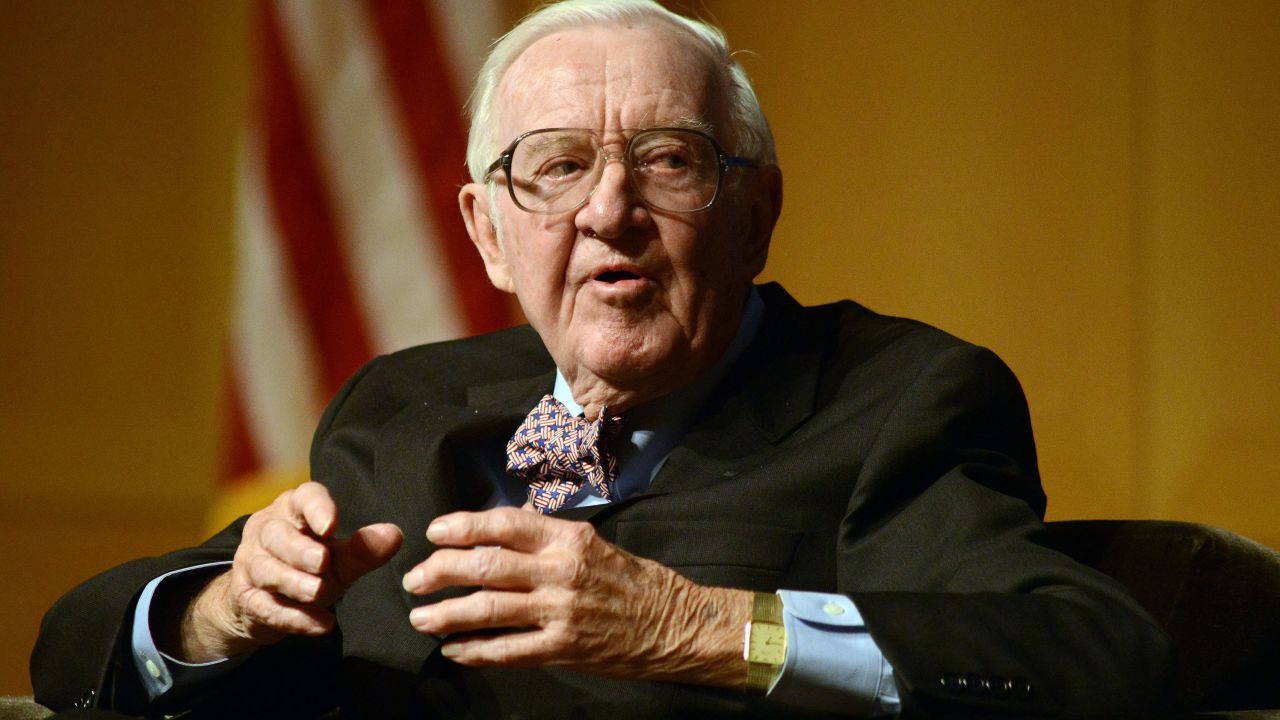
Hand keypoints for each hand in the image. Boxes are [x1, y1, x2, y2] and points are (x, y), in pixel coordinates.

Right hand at [174, 482, 402, 661]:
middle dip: (299, 549)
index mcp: (294, 510)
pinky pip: (265, 607)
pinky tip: (320, 624)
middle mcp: (267, 530)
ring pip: (265, 569)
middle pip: (276, 534)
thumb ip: (363, 549)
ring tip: (319, 593)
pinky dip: (293, 618)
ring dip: (294, 583)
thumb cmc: (312, 567)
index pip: (303, 498)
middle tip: (322, 562)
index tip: (332, 525)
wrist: (270, 604)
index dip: (317, 508)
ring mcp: (251, 563)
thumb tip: (394, 535)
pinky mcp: (245, 597)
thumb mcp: (341, 559)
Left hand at [401, 507, 750, 687]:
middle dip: (439, 572)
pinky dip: (474, 651)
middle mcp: (561, 571)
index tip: (434, 532)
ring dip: (446, 614)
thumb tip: (494, 531)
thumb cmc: (630, 580)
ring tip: (421, 618)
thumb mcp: (591, 543)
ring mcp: (560, 612)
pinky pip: (507, 651)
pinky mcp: (562, 648)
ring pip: (488, 609)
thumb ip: (545, 538)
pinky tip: (454, 650)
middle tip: (414, 580)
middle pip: (485, 566)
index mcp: (567, 539)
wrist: (673, 624)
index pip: (504, 524)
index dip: (462, 526)